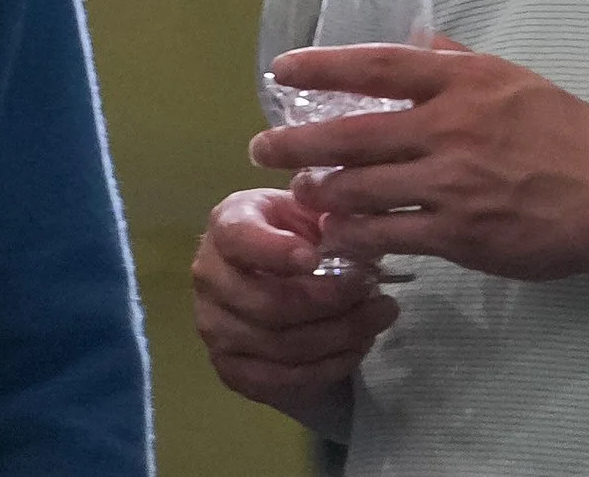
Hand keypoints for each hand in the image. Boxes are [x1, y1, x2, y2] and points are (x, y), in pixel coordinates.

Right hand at [191, 187, 396, 438]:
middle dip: (330, 303)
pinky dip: (326, 367)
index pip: (239, 239)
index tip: (315, 258)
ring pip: (281, 346)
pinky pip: (281, 379)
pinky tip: (356, 347)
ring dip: (339, 336)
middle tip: (375, 292)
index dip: (275, 251)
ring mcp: (214, 327)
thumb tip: (354, 230)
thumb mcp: (308, 209)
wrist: (273, 275)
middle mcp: (209, 277)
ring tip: (379, 317)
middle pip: (268, 304)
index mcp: (226, 226)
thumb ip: (327, 213)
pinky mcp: (229, 368)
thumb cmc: (296, 234)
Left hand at [249, 40, 588, 283]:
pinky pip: (389, 235)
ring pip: (360, 188)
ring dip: (320, 193)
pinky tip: (337, 237)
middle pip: (351, 133)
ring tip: (301, 195)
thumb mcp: (513, 78)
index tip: (280, 70)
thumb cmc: (567, 132)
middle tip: (261, 147)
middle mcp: (449, 127)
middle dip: (296, 142)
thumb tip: (423, 36)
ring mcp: (452, 182)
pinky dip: (355, 236)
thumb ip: (459, 60)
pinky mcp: (460, 234)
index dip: (321, 67)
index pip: (375, 65)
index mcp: (461, 81)